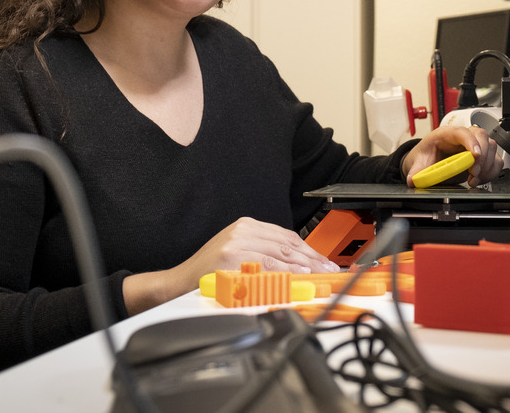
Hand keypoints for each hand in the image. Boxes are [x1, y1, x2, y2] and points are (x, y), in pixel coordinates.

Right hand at [123, 217, 337, 314]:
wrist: (180, 283)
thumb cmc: (210, 272)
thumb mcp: (239, 253)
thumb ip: (266, 254)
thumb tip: (301, 266)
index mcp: (246, 226)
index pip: (286, 236)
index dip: (309, 250)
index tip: (324, 262)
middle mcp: (242, 231)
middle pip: (287, 244)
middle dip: (312, 259)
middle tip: (329, 270)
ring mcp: (236, 244)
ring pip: (279, 254)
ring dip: (303, 266)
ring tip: (319, 276)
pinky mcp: (232, 260)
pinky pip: (265, 267)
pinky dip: (284, 274)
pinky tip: (297, 278)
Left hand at [402, 124, 502, 186]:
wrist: (429, 159)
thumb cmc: (427, 154)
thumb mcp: (419, 162)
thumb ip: (416, 171)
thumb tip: (412, 179)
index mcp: (446, 134)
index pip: (462, 132)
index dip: (470, 141)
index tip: (475, 154)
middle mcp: (463, 137)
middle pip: (481, 136)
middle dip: (481, 156)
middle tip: (474, 173)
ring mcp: (475, 145)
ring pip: (491, 147)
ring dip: (487, 166)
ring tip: (474, 179)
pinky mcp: (482, 157)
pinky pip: (495, 160)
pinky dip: (491, 172)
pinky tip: (480, 179)